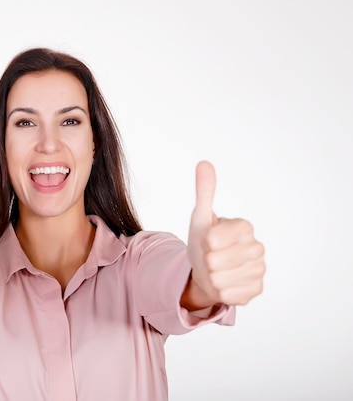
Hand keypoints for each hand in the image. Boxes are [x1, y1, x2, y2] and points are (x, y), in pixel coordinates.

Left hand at [186, 161, 265, 306]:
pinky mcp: (256, 290)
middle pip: (216, 260)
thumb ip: (204, 192)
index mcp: (245, 227)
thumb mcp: (200, 217)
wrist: (207, 271)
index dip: (205, 242)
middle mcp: (257, 248)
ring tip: (216, 270)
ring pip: (221, 279)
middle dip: (206, 261)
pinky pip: (228, 295)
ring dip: (212, 277)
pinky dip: (220, 292)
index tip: (207, 241)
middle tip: (211, 258)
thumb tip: (204, 163)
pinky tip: (224, 283)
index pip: (215, 238)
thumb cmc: (205, 242)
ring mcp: (259, 270)